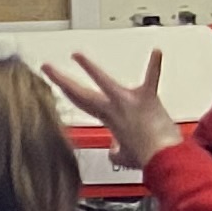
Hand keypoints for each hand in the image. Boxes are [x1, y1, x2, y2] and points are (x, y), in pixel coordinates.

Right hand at [51, 53, 177, 166]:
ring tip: (77, 55)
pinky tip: (156, 51)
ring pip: (103, 82)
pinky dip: (154, 64)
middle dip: (62, 80)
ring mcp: (127, 101)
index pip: (81, 102)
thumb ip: (116, 152)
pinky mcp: (147, 97)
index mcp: (108, 119)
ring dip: (89, 68)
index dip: (66, 90)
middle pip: (81, 93)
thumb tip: (115, 150)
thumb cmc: (148, 159)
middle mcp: (113, 108)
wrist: (162, 159)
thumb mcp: (125, 158)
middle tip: (48, 68)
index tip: (56, 81)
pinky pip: (151, 77)